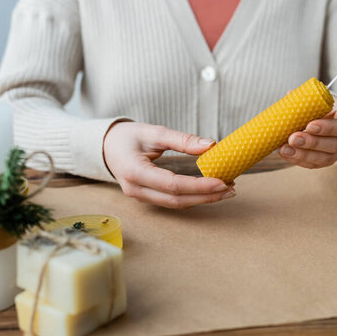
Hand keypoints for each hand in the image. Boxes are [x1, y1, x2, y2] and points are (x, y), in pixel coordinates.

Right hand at [103, 122, 234, 208]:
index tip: (222, 181)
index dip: (198, 186)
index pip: (172, 184)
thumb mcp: (153, 132)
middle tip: (230, 188)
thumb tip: (211, 145)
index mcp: (134, 171)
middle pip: (176, 200)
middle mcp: (136, 189)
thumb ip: (182, 140)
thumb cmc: (128, 136)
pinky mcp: (147, 197)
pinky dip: (193, 197)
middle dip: (206, 196)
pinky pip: (172, 201)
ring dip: (202, 199)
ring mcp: (140, 196)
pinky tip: (209, 190)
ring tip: (226, 190)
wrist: (105, 147)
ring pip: (176, 204)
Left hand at [279, 100, 336, 167]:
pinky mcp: (330, 161)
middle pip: (335, 145)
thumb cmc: (328, 106)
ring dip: (303, 155)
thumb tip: (289, 95)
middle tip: (292, 138)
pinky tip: (286, 154)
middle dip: (312, 143)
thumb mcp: (324, 99)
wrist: (332, 118)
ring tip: (285, 149)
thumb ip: (310, 99)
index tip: (309, 125)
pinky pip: (315, 164)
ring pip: (325, 159)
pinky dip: (299, 160)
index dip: (328, 128)